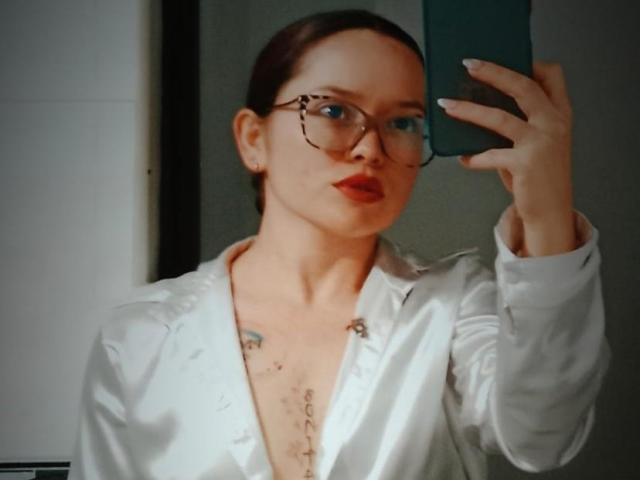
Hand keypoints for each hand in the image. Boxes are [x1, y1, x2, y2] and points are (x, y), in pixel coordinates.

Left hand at [437, 59, 576, 255]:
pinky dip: (473, 157)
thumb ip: (520, 124)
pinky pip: (490, 154)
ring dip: (468, 110)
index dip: (532, 64)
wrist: (550, 212)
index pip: (553, 77)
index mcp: (560, 115)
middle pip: (522, 87)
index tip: (505, 58)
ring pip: (498, 118)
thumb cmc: (537, 177)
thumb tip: (478, 108)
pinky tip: (463, 159)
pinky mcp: (526, 163)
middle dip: (493, 73)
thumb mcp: (536, 145)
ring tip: (446, 105)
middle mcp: (554, 124)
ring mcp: (541, 142)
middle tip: (468, 65)